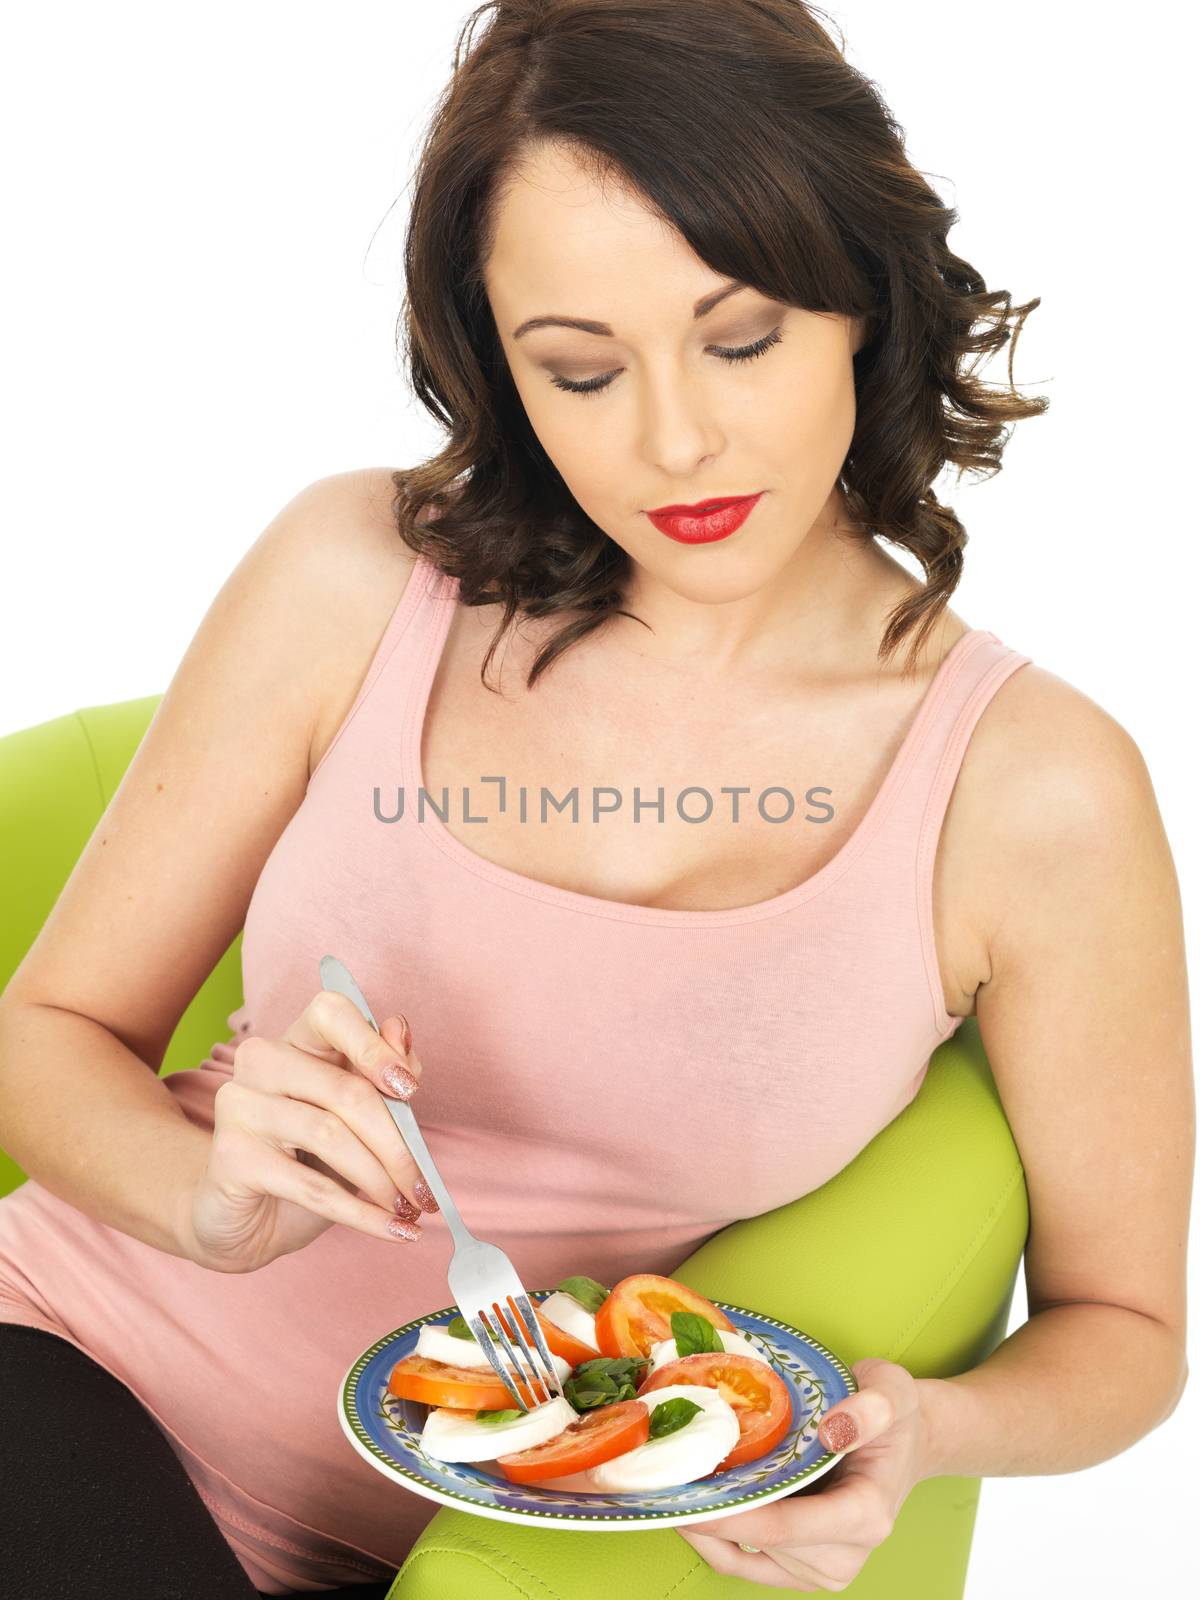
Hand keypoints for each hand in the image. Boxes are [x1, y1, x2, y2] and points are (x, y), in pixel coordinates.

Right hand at [184, 991, 435, 1272]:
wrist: (243, 1220)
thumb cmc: (306, 1161)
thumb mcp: (354, 1120)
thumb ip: (384, 1076)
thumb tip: (402, 1030)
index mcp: (295, 1041)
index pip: (331, 1013)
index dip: (374, 1046)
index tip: (410, 1090)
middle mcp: (260, 1063)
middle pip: (346, 1090)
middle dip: (397, 1145)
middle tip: (424, 1186)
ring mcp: (239, 1107)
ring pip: (330, 1137)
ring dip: (381, 1181)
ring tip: (409, 1209)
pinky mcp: (231, 1157)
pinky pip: (311, 1187)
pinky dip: (361, 1214)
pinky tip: (392, 1230)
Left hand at [675, 1358, 928, 1591]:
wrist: (906, 1440)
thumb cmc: (896, 1414)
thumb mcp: (893, 1391)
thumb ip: (871, 1407)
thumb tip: (834, 1428)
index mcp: (865, 1516)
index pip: (783, 1527)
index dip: (727, 1515)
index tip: (681, 1492)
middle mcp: (843, 1556)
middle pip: (756, 1544)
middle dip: (704, 1514)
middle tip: (656, 1479)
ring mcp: (821, 1570)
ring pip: (743, 1559)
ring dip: (704, 1525)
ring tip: (668, 1483)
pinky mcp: (801, 1569)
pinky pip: (743, 1565)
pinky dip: (713, 1539)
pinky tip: (688, 1506)